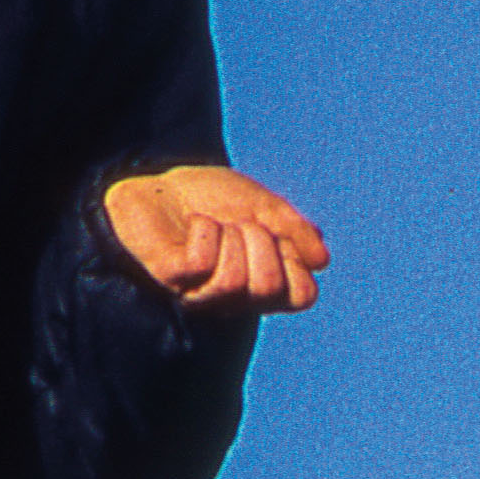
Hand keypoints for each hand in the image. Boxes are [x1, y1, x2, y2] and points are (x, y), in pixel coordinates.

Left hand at [100, 164, 333, 314]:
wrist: (157, 181)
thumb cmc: (210, 198)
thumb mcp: (263, 205)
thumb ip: (296, 230)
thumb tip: (321, 260)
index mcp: (264, 283)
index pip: (302, 295)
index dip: (297, 260)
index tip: (277, 234)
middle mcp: (236, 297)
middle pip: (268, 288)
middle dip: (259, 242)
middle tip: (240, 224)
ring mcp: (201, 292)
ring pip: (234, 281)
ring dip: (230, 237)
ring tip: (216, 224)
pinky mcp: (171, 279)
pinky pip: (202, 263)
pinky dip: (203, 230)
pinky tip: (193, 224)